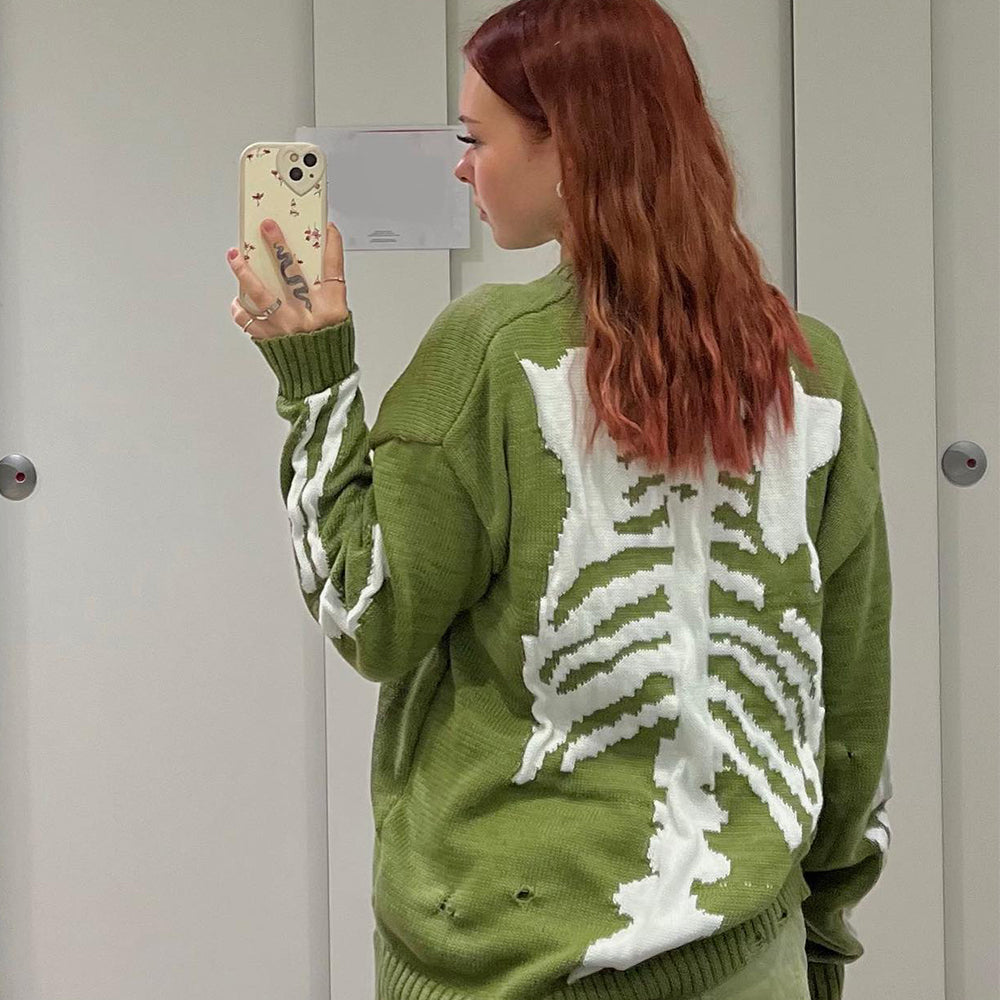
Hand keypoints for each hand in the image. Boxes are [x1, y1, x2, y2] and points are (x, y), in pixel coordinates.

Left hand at [228, 219, 348, 339]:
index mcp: (331, 311)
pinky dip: (241, 308)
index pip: (334, 270)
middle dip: (277, 245)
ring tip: (235, 255)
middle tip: (267, 226)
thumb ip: (324, 295)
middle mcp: (307, 317)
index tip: (326, 228)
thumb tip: (305, 266)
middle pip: (291, 272)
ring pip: (260, 293)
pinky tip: (239, 300)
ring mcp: (285, 327)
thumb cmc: (328, 349)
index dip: (331, 246)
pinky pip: (248, 319)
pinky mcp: (268, 339)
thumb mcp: (336, 318)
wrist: (320, 383)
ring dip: (245, 271)